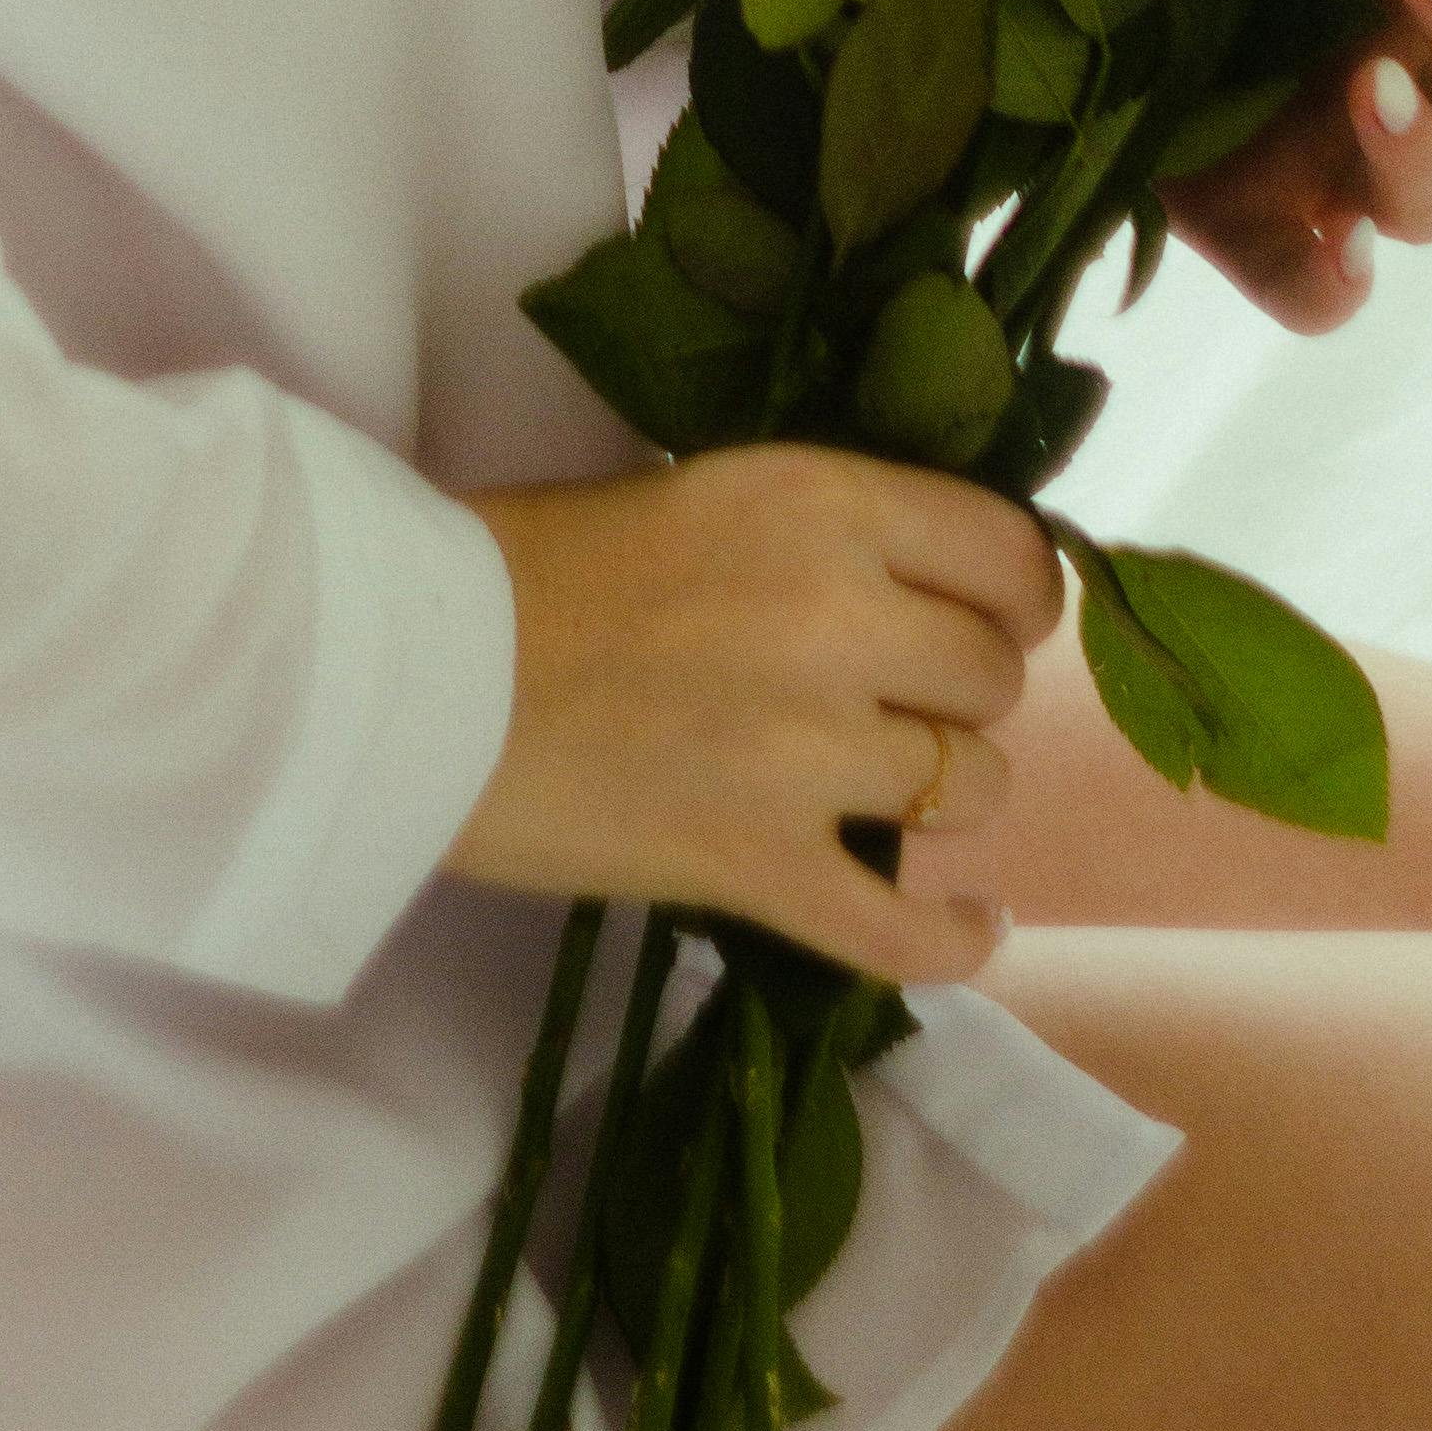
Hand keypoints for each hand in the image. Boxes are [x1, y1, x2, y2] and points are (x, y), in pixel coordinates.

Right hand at [442, 447, 1060, 981]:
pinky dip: (954, 939)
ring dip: (938, 793)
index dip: (1015, 595)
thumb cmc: (534, 562)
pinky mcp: (760, 868)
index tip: (990, 617)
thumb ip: (823, 536)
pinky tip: (974, 923)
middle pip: (990, 676)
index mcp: (819, 503)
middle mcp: (837, 619)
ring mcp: (805, 753)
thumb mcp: (705, 492)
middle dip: (957, 692)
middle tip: (895, 701)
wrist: (416, 670)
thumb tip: (926, 589)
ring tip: (883, 789)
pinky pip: (905, 931)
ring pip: (968, 788)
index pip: (1006, 551)